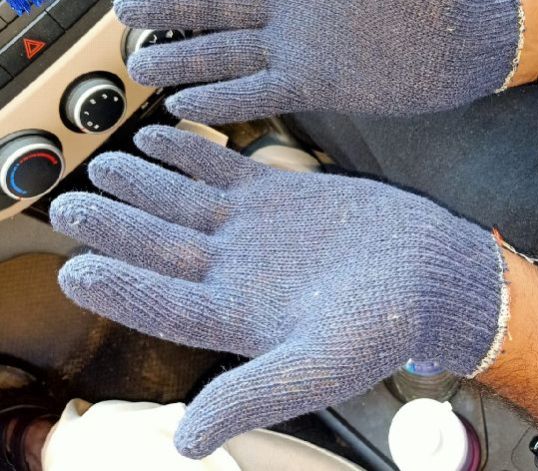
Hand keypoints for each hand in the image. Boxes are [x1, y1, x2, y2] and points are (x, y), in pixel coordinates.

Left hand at [50, 125, 507, 457]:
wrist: (428, 273)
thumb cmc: (384, 325)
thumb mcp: (321, 366)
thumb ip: (253, 395)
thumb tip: (185, 440)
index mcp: (237, 316)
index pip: (160, 302)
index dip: (116, 287)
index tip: (73, 269)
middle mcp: (235, 271)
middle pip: (160, 247)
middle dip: (114, 225)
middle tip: (70, 205)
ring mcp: (252, 230)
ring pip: (183, 202)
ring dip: (143, 183)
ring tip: (105, 164)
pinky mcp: (278, 194)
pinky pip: (222, 168)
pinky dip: (189, 152)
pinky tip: (160, 136)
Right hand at [115, 0, 521, 124]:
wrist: (462, 41)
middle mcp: (290, 8)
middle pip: (216, 6)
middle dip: (171, 9)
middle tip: (127, 13)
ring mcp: (297, 49)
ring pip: (227, 54)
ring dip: (185, 60)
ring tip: (142, 64)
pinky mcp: (311, 86)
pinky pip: (256, 94)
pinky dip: (222, 101)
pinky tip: (189, 105)